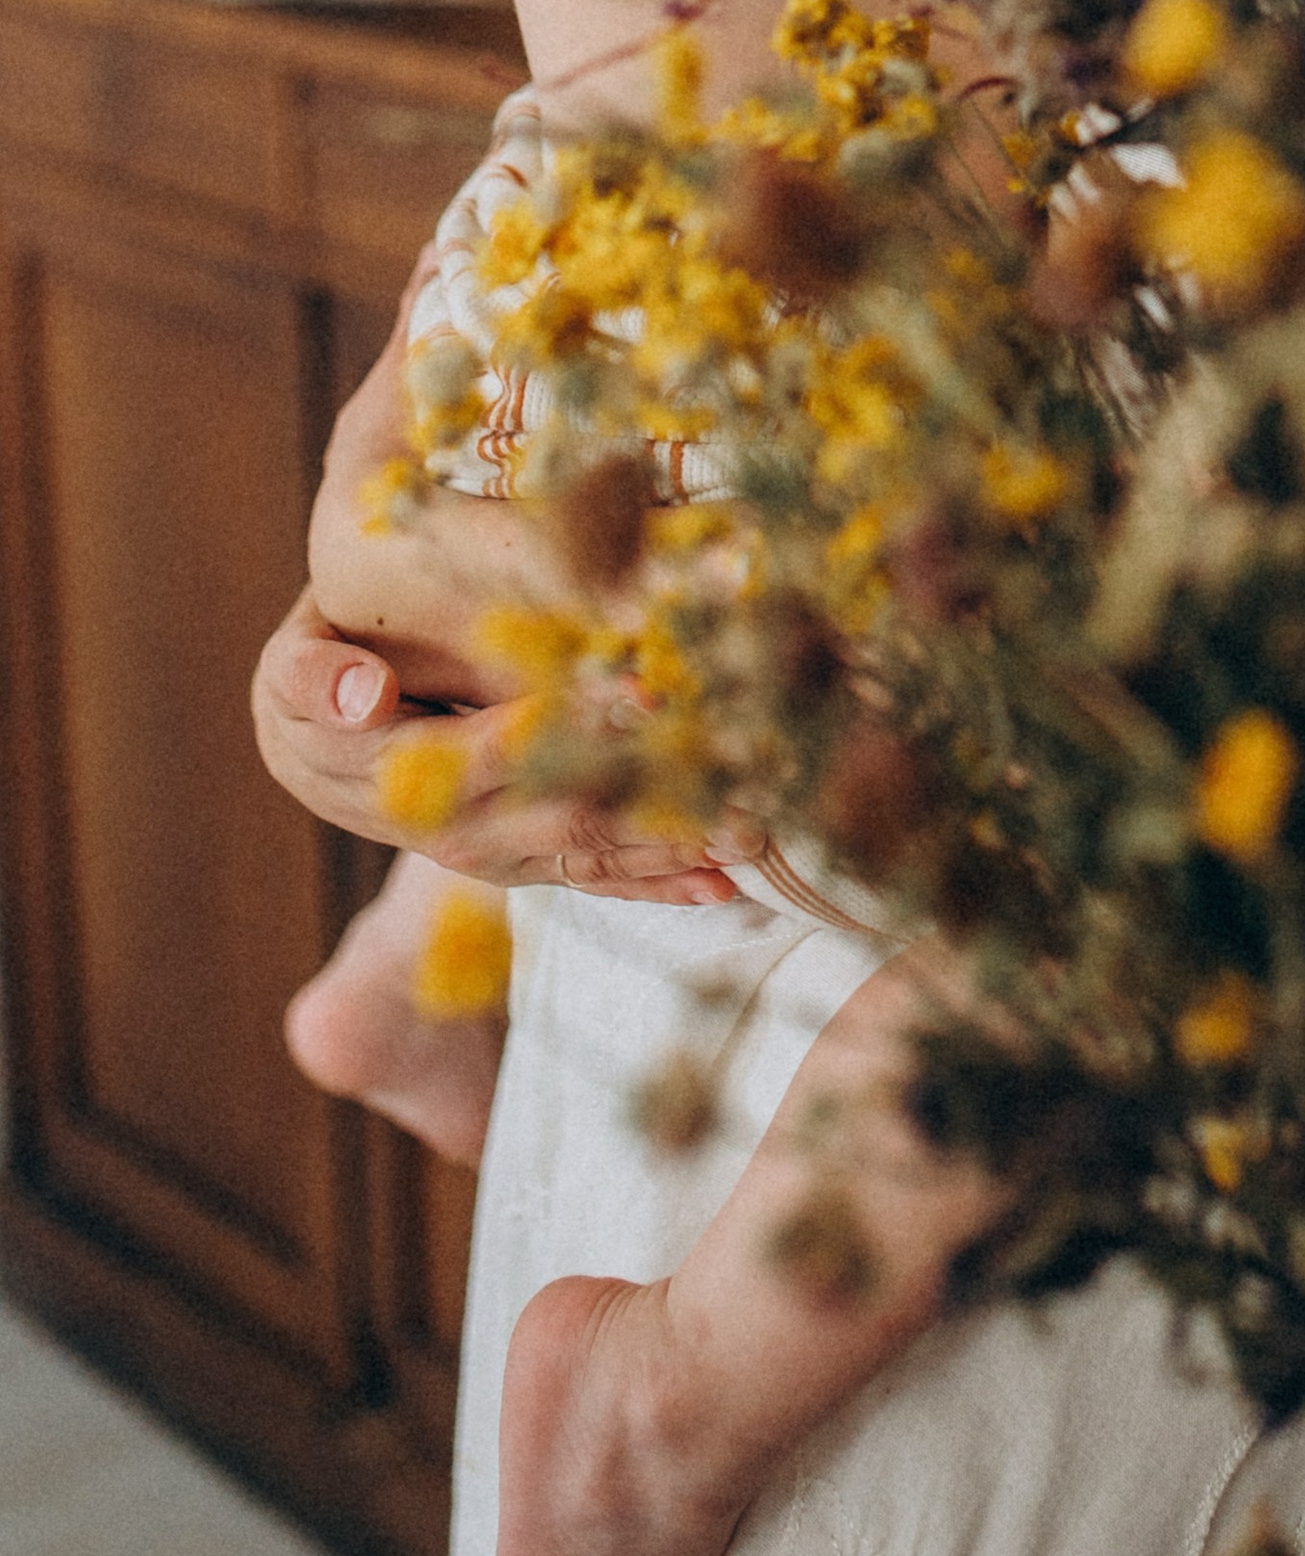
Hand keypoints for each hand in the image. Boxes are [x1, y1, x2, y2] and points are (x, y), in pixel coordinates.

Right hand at [251, 589, 742, 899]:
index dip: (567, 732)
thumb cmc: (317, 673)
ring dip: (673, 845)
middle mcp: (452, 831)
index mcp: (394, 779)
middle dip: (654, 798)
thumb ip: (319, 682)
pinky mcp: (520, 864)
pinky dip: (657, 884)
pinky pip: (592, 881)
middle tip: (742, 771)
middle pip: (561, 818)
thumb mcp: (298, 668)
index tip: (647, 696)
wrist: (319, 736)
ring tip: (754, 828)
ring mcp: (492, 855)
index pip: (492, 754)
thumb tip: (364, 696)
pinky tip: (723, 887)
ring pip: (590, 855)